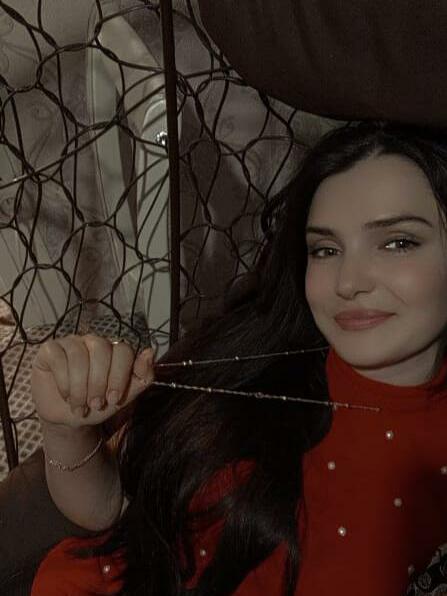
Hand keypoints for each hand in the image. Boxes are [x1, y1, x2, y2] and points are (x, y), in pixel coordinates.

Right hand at [31, 334, 153, 428]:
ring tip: (80, 406)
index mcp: (115, 350)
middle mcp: (94, 342)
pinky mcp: (50, 350)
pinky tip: (66, 395)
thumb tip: (150, 351)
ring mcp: (72, 343)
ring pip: (78, 354)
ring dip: (80, 386)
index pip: (123, 351)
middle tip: (96, 404)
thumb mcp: (125, 397)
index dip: (119, 376)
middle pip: (101, 349)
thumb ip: (142, 377)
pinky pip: (58, 357)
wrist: (69, 419)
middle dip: (99, 382)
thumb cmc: (98, 404)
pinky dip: (63, 381)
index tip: (113, 399)